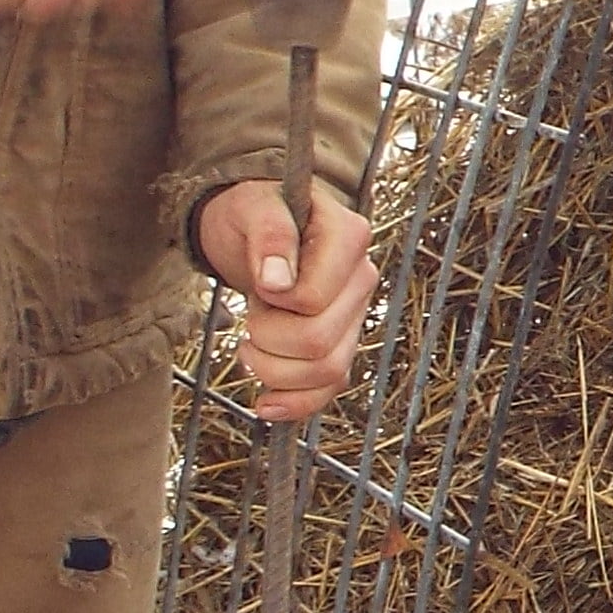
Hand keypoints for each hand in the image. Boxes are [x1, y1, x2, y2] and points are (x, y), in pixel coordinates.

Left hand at [197, 178, 378, 421]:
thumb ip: (269, 235)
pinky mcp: (340, 344)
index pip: (314, 300)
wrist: (251, 228)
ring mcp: (354, 315)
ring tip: (250, 348)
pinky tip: (265, 404)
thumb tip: (276, 283)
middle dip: (269, 340)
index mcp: (349, 237)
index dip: (276, 304)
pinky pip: (329, 391)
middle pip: (320, 342)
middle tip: (250, 317)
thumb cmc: (252, 212)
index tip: (260, 283)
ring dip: (274, 371)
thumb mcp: (252, 208)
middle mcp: (362, 278)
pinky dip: (295, 404)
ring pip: (327, 372)